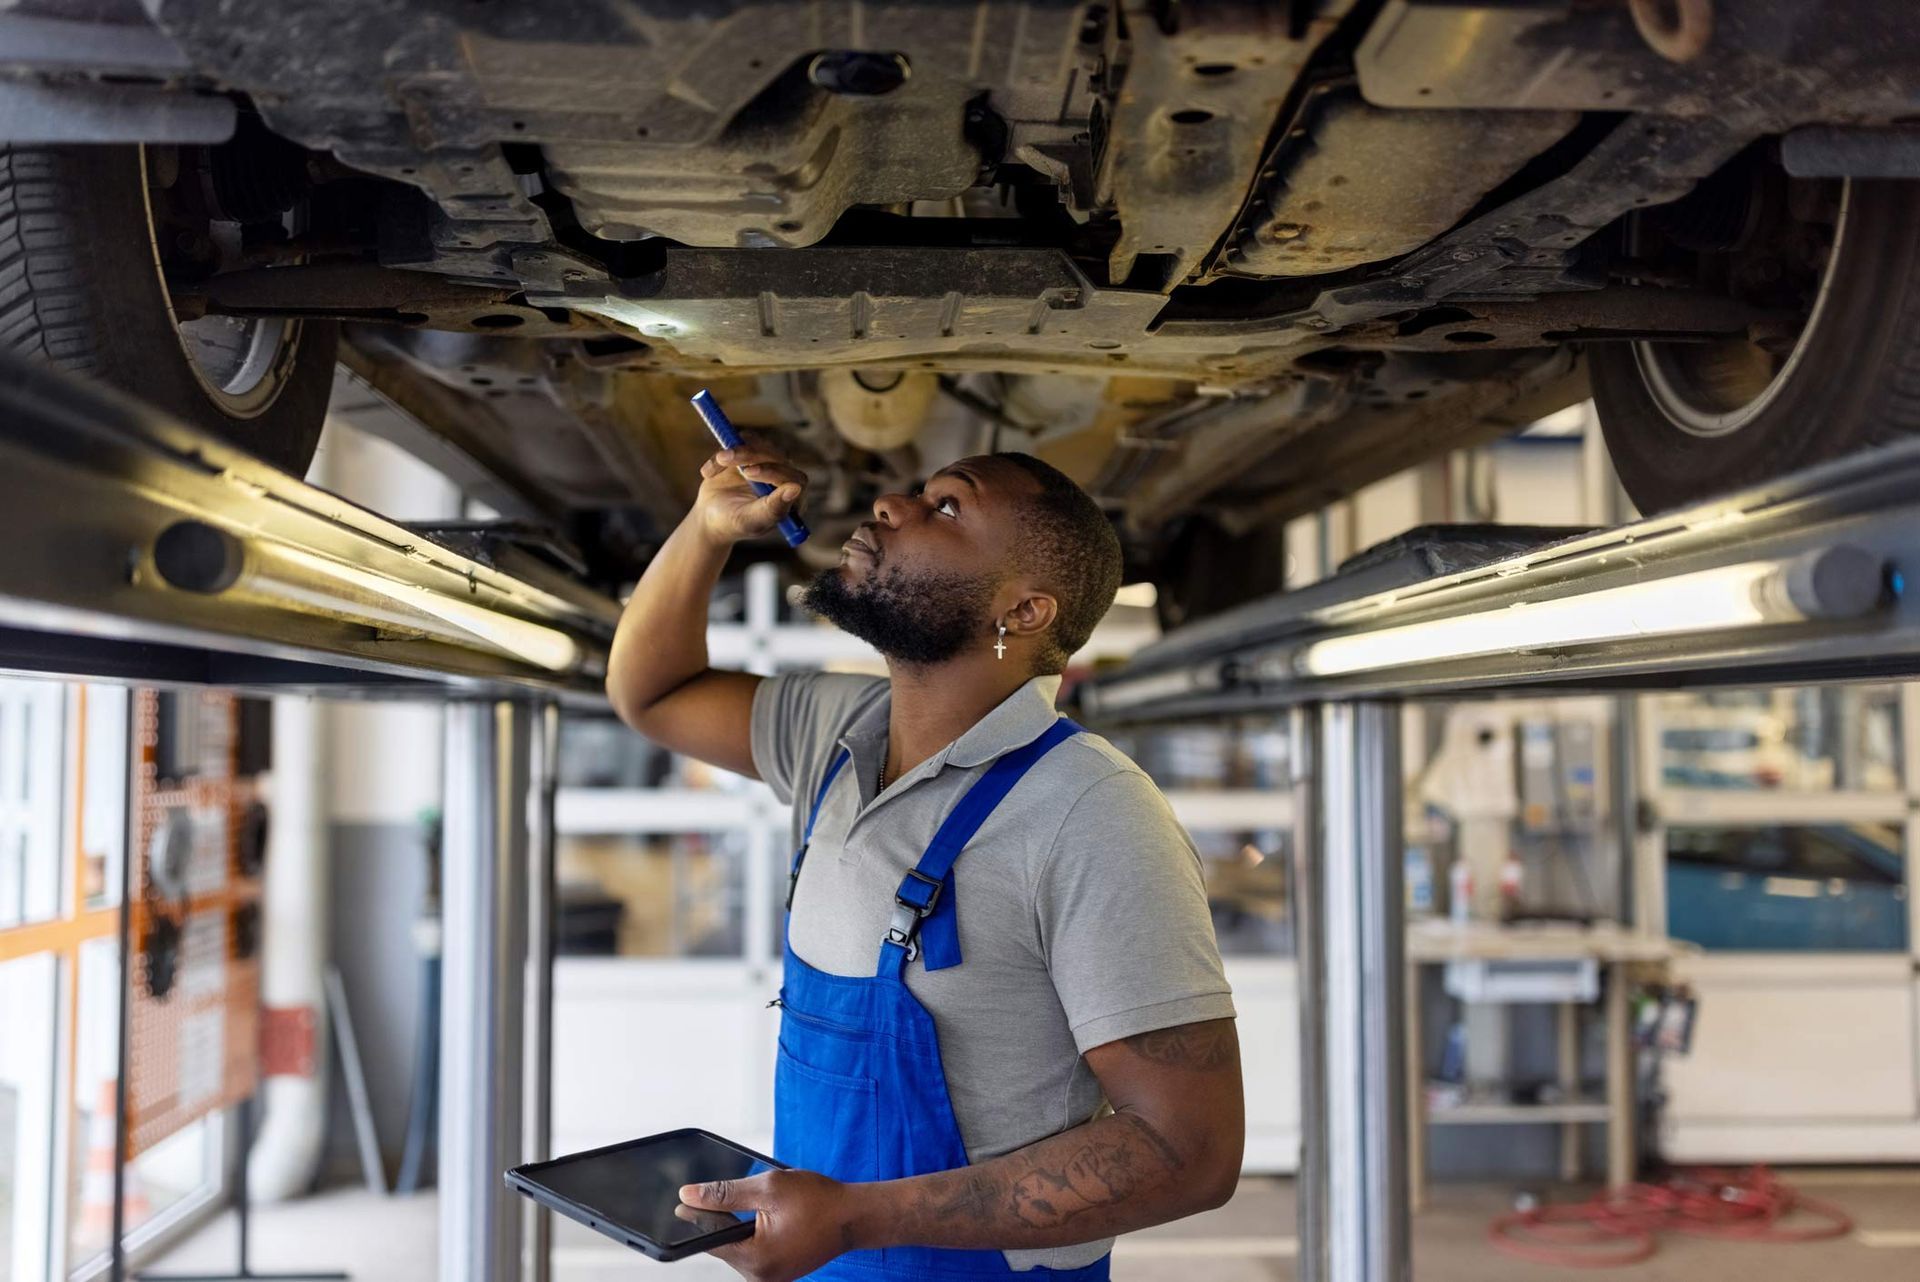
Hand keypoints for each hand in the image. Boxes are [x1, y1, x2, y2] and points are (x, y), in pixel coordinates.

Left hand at [677, 1168, 865, 1281]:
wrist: (854, 1217)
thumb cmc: (820, 1201)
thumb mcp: (769, 1187)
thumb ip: (726, 1193)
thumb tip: (689, 1195)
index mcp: (755, 1259)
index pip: (710, 1240)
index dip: (697, 1217)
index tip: (683, 1202)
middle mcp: (760, 1276)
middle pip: (724, 1245)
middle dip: (726, 1219)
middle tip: (748, 1197)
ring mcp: (770, 1278)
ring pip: (740, 1247)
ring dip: (744, 1226)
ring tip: (771, 1208)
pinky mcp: (779, 1273)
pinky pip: (756, 1252)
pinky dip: (757, 1234)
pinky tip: (775, 1218)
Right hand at [693, 436, 807, 546]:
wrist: (712, 517)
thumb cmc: (734, 524)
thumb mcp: (750, 520)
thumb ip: (772, 508)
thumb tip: (795, 488)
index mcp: (792, 499)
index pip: (794, 479)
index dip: (773, 472)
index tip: (749, 472)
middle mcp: (785, 478)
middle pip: (777, 456)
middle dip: (751, 455)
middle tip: (727, 459)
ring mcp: (770, 462)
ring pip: (760, 444)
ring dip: (737, 450)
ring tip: (718, 461)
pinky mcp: (754, 451)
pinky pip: (743, 441)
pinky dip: (723, 454)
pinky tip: (709, 473)